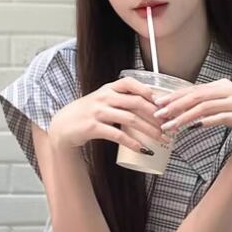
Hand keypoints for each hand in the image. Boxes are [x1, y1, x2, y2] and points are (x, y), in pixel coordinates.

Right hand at [49, 76, 170, 153]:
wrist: (63, 127)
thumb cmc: (87, 115)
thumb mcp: (102, 101)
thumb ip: (120, 100)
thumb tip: (148, 107)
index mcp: (108, 89)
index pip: (131, 83)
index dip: (148, 92)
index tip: (162, 104)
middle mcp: (104, 97)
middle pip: (136, 103)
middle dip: (155, 115)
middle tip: (168, 126)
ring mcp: (98, 112)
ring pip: (130, 119)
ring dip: (149, 130)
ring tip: (161, 139)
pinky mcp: (93, 127)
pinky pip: (117, 135)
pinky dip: (132, 142)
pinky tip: (142, 149)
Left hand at [152, 78, 231, 148]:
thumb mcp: (219, 107)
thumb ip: (202, 104)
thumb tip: (177, 105)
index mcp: (222, 85)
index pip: (193, 90)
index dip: (174, 96)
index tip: (157, 104)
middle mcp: (229, 91)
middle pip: (197, 97)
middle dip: (176, 106)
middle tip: (159, 115)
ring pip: (206, 108)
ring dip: (185, 117)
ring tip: (171, 126)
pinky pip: (222, 118)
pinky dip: (207, 121)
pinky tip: (195, 126)